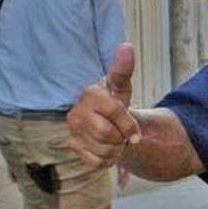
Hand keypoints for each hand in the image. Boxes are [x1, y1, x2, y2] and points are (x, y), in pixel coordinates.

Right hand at [68, 42, 138, 167]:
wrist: (104, 122)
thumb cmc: (114, 104)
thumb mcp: (121, 89)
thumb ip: (123, 71)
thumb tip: (126, 46)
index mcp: (90, 94)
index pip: (115, 112)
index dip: (129, 125)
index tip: (135, 132)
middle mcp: (76, 112)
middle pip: (107, 134)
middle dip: (120, 138)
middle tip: (120, 134)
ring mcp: (72, 130)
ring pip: (103, 150)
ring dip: (115, 150)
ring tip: (113, 140)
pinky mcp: (73, 146)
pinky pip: (96, 162)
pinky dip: (107, 160)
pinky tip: (106, 149)